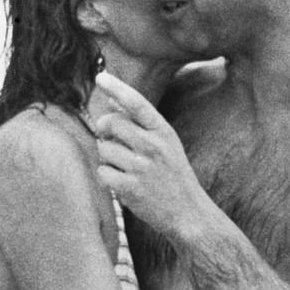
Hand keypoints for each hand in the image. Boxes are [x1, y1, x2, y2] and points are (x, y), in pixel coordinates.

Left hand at [94, 72, 209, 237]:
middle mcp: (153, 147)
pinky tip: (121, 183)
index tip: (100, 77)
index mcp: (164, 132)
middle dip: (105, 130)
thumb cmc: (174, 176)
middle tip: (112, 141)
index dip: (117, 88)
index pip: (137, 103)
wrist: (189, 213)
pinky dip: (107, 177)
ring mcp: (142, 168)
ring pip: (103, 149)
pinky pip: (102, 172)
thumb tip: (112, 103)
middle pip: (112, 123)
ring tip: (124, 168)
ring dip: (107, 157)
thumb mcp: (167, 145)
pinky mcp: (130, 189)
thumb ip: (141, 125)